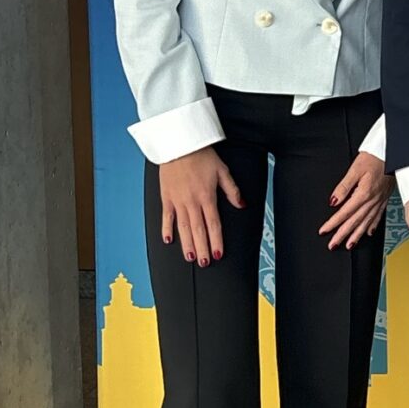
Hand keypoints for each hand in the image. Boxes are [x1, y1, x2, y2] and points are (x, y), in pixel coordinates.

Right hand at [157, 144, 243, 265]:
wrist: (179, 144)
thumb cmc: (202, 156)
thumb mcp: (223, 170)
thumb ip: (232, 190)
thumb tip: (242, 205)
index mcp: (207, 196)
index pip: (214, 224)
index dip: (217, 240)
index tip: (219, 254)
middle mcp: (192, 201)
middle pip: (198, 230)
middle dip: (203, 248)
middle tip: (205, 263)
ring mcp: (178, 200)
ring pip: (183, 227)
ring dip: (187, 244)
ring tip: (191, 257)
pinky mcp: (166, 197)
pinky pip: (167, 216)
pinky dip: (167, 229)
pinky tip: (169, 240)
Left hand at [319, 151, 389, 250]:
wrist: (394, 153)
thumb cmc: (375, 157)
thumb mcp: (355, 169)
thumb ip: (343, 186)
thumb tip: (333, 201)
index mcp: (364, 193)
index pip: (345, 212)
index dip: (333, 223)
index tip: (324, 231)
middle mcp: (372, 200)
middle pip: (355, 221)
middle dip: (343, 234)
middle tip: (333, 245)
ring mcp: (379, 201)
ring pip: (366, 222)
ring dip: (357, 235)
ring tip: (349, 245)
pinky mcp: (384, 199)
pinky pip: (378, 217)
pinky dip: (372, 226)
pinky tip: (369, 233)